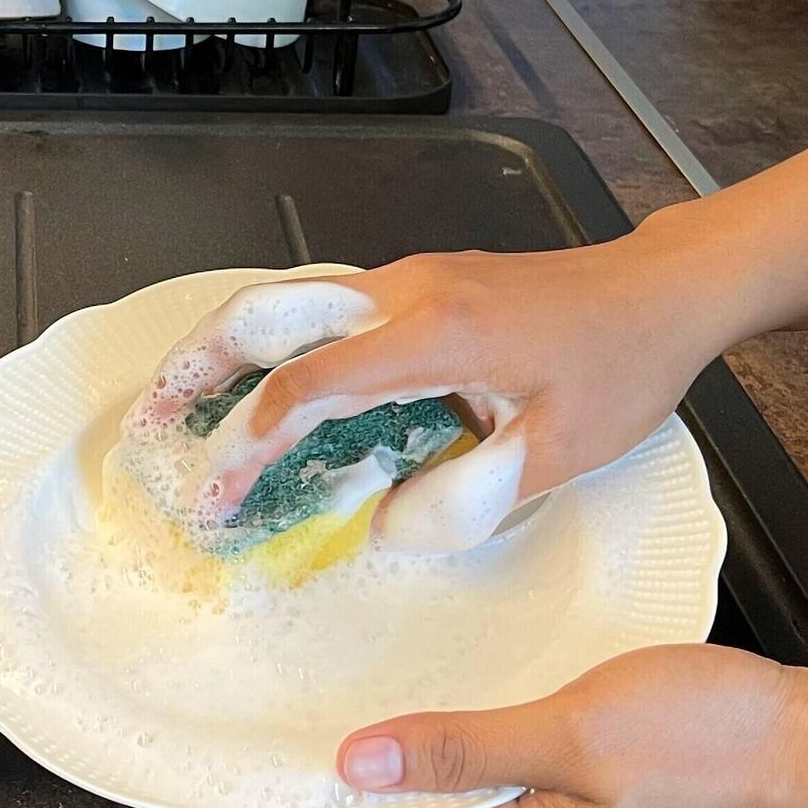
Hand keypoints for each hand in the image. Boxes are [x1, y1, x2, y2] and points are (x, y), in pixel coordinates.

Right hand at [125, 244, 730, 554]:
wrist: (661, 291)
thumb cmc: (622, 367)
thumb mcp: (559, 453)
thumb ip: (467, 497)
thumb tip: (382, 526)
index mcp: (436, 335)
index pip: (311, 388)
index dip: (252, 444)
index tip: (218, 498)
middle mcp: (405, 293)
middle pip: (269, 313)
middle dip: (196, 363)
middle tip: (146, 420)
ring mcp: (407, 280)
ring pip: (288, 302)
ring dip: (226, 349)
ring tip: (178, 403)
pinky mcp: (417, 285)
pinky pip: (324, 310)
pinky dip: (273, 345)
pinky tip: (260, 388)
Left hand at [332, 644, 807, 807]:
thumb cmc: (717, 742)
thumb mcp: (572, 732)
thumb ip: (465, 748)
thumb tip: (359, 762)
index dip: (331, 795)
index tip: (276, 754)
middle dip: (381, 770)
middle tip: (322, 701)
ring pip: (488, 801)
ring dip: (443, 753)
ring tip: (391, 692)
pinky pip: (536, 785)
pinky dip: (500, 746)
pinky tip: (491, 701)